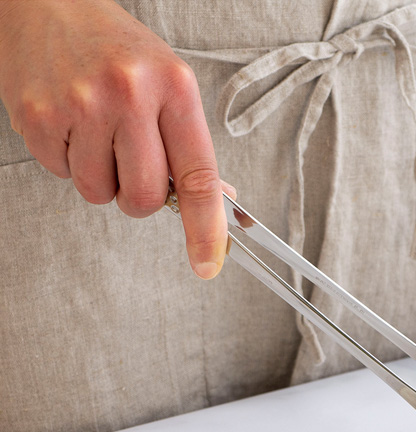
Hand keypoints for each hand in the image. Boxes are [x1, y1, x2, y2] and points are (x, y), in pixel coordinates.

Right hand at [0, 0, 228, 278]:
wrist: (51, 5)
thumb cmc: (119, 51)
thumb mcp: (171, 88)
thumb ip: (191, 149)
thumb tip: (219, 204)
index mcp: (174, 88)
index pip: (199, 177)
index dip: (206, 228)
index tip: (208, 262)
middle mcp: (128, 93)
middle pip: (145, 198)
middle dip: (140, 197)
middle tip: (132, 165)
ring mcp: (80, 104)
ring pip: (100, 193)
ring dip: (102, 179)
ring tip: (98, 134)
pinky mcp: (38, 116)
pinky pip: (62, 175)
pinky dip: (70, 162)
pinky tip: (72, 126)